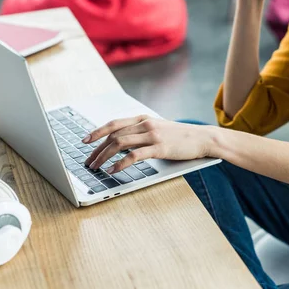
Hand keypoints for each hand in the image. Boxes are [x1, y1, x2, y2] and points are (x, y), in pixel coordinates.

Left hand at [83, 115, 214, 173]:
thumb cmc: (181, 137)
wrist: (203, 138)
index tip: (85, 141)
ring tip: (97, 167)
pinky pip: (134, 155)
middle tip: (88, 161)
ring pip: (120, 143)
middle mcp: (145, 124)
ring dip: (104, 156)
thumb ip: (141, 132)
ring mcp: (152, 135)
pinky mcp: (160, 148)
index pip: (114, 123)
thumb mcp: (158, 129)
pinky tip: (114, 170)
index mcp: (143, 119)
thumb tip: (121, 143)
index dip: (97, 132)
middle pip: (113, 135)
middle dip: (97, 149)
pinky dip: (121, 163)